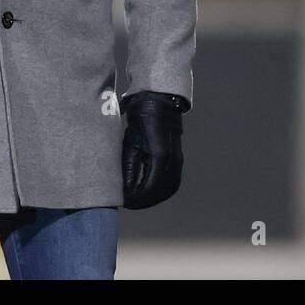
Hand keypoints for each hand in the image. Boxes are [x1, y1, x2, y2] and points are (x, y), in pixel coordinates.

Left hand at [121, 91, 185, 208]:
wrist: (159, 99)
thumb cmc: (140, 117)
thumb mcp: (130, 139)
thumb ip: (129, 164)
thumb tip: (125, 188)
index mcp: (160, 153)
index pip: (151, 185)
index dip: (138, 197)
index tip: (125, 202)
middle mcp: (173, 157)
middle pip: (162, 190)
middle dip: (146, 201)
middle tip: (130, 204)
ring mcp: (178, 157)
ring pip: (171, 187)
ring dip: (156, 198)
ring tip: (139, 201)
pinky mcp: (178, 156)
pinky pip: (174, 180)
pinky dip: (163, 190)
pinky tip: (150, 193)